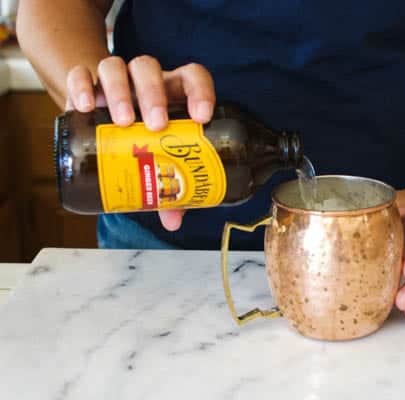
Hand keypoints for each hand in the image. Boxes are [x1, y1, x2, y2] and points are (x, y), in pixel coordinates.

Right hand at [65, 55, 215, 230]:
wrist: (105, 119)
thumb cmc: (143, 140)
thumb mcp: (157, 158)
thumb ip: (168, 187)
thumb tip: (173, 220)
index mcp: (173, 92)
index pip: (192, 77)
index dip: (200, 92)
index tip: (202, 117)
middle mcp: (146, 81)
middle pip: (149, 69)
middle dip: (154, 95)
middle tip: (156, 125)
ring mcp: (116, 80)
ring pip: (116, 66)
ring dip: (120, 92)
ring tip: (122, 122)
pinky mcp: (85, 85)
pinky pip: (80, 74)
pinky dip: (80, 86)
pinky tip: (83, 107)